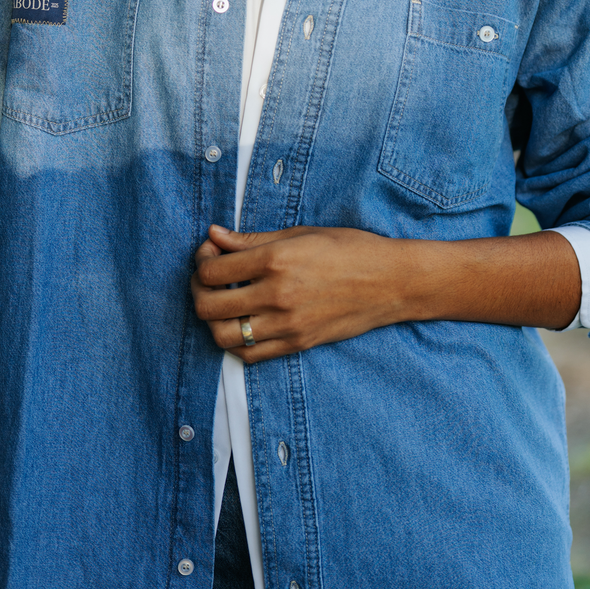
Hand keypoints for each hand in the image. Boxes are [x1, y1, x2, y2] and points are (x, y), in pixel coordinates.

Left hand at [190, 224, 407, 362]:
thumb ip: (252, 239)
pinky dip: (236, 343)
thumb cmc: (349, 249)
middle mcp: (277, 294)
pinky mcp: (297, 344)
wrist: (390, 282)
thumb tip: (214, 236)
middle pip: (208, 305)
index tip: (209, 254)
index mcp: (275, 260)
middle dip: (198, 291)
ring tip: (221, 305)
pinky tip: (242, 324)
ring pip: (222, 336)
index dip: (201, 261)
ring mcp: (287, 324)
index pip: (212, 270)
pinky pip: (249, 355)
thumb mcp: (300, 233)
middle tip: (206, 280)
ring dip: (212, 321)